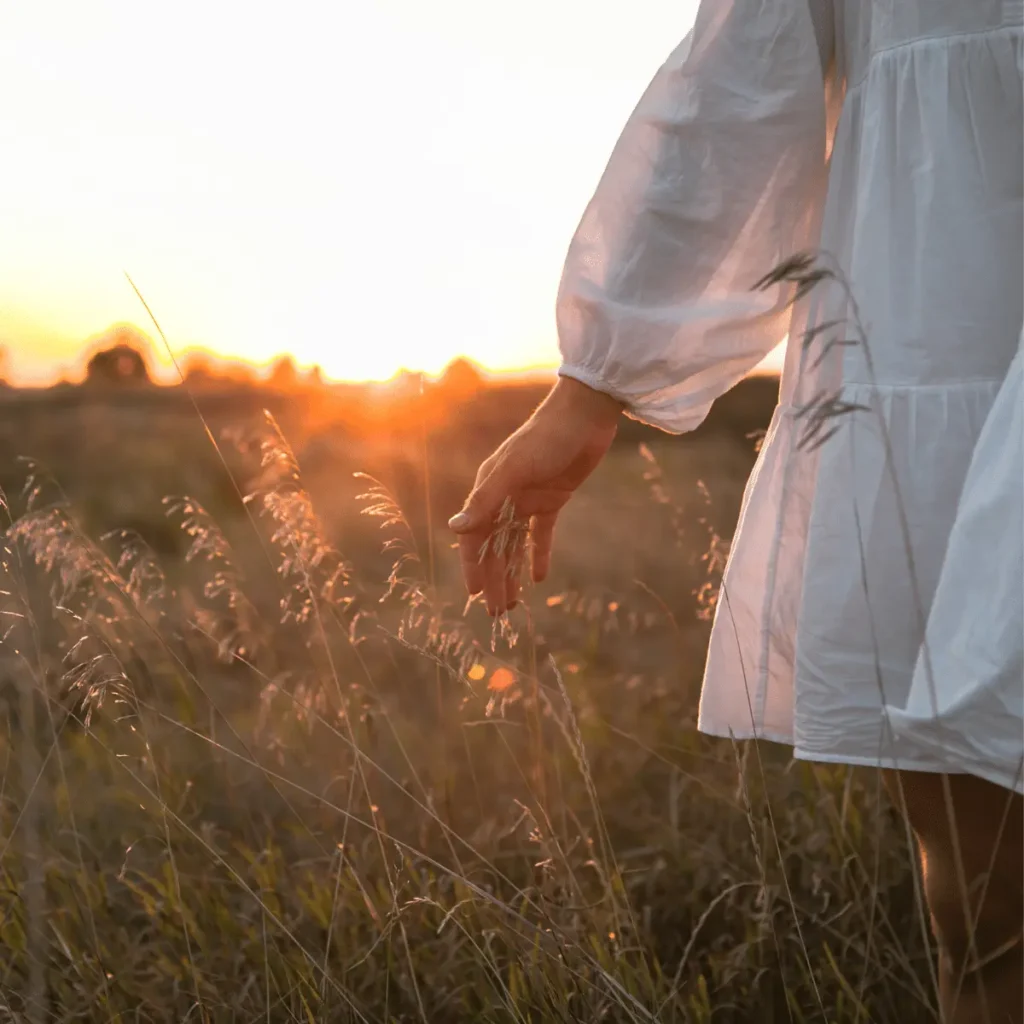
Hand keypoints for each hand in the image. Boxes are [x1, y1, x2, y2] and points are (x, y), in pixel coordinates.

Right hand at [448, 376, 621, 614]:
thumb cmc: (545, 437)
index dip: (473, 566)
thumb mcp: (513, 470)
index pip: (475, 536)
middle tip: (497, 613)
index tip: (475, 595)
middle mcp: (504, 497)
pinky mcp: (554, 499)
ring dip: (512, 572)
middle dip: (494, 579)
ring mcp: (528, 499)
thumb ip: (484, 501)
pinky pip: (542, 533)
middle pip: (495, 546)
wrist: (585, 415)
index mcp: (489, 489)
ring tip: (513, 603)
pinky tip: (539, 578)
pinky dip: (539, 554)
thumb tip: (454, 529)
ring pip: (515, 544)